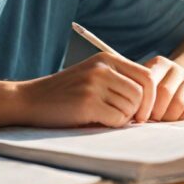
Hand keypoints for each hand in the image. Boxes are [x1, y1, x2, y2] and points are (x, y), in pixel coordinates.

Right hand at [17, 53, 155, 128]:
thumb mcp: (93, 76)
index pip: (147, 76)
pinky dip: (112, 125)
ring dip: (122, 118)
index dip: (150, 97)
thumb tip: (153, 102)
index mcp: (106, 58)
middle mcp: (102, 67)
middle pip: (142, 93)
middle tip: (126, 119)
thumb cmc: (65, 94)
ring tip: (103, 117)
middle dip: (139, 111)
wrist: (30, 100)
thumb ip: (118, 81)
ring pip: (131, 108)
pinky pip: (117, 119)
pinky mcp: (87, 102)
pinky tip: (96, 121)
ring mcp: (94, 84)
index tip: (142, 112)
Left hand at [141, 55, 183, 121]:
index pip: (150, 80)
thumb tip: (124, 108)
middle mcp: (176, 69)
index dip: (143, 101)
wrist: (182, 80)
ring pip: (179, 102)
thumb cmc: (155, 85)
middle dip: (155, 111)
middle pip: (165, 92)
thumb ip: (136, 89)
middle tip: (147, 121)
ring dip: (167, 117)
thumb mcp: (145, 80)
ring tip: (159, 123)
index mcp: (159, 63)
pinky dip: (181, 118)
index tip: (137, 116)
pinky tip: (173, 121)